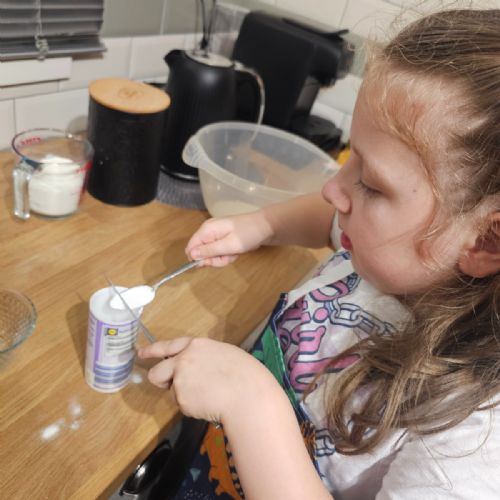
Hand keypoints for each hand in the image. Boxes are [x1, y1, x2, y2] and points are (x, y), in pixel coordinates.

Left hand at [137, 337, 275, 423]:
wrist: (247, 395)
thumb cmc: (245, 373)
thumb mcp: (224, 354)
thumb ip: (204, 357)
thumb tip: (198, 367)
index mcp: (196, 345)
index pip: (167, 346)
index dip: (152, 350)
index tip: (140, 353)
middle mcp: (183, 360)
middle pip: (157, 372)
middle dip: (161, 380)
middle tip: (173, 386)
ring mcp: (180, 380)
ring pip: (173, 392)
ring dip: (183, 395)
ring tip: (208, 396)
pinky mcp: (182, 400)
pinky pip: (184, 405)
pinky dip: (193, 407)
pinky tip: (210, 404)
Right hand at [185, 211, 273, 266]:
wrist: (266, 227)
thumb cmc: (248, 234)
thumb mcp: (228, 245)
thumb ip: (209, 251)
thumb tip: (191, 255)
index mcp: (206, 230)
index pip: (191, 248)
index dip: (199, 259)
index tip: (212, 262)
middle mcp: (208, 232)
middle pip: (201, 253)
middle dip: (215, 259)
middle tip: (228, 256)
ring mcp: (216, 235)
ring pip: (212, 255)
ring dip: (223, 258)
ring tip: (234, 253)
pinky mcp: (223, 239)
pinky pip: (219, 252)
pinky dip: (228, 255)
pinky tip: (236, 252)